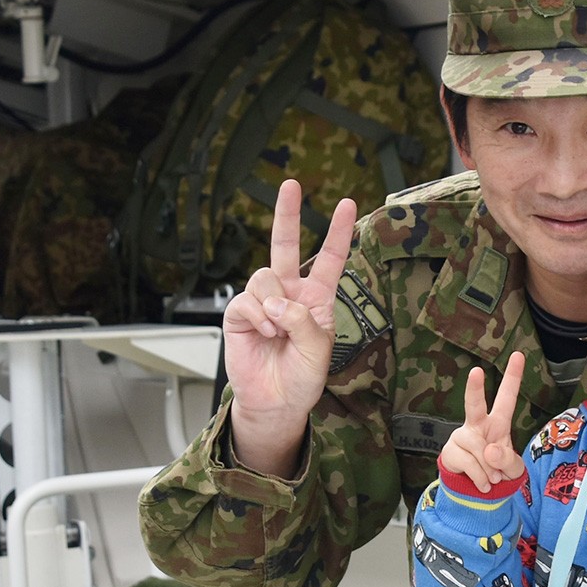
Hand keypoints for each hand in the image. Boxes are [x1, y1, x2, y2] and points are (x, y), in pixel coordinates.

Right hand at [221, 179, 357, 477]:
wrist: (276, 402)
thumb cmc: (302, 378)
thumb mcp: (318, 351)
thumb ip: (303, 322)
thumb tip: (277, 302)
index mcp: (316, 298)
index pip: (328, 259)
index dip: (337, 233)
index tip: (346, 204)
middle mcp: (289, 294)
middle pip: (285, 245)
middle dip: (288, 214)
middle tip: (292, 185)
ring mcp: (263, 302)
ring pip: (264, 277)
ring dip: (274, 305)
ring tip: (277, 331)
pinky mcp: (240, 314)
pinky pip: (247, 301)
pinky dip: (259, 317)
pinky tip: (265, 333)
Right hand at [440, 351, 526, 492]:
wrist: (477, 492)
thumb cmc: (498, 472)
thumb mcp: (513, 469)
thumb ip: (507, 460)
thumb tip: (489, 451)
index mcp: (498, 422)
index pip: (507, 397)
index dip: (513, 377)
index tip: (518, 355)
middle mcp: (478, 424)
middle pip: (475, 405)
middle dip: (475, 389)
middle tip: (476, 372)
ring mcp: (462, 436)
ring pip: (479, 450)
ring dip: (489, 469)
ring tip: (493, 479)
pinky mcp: (450, 451)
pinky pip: (469, 463)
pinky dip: (480, 477)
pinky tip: (483, 483)